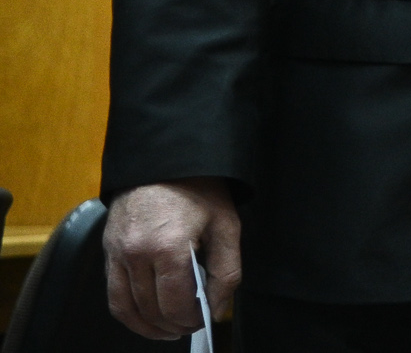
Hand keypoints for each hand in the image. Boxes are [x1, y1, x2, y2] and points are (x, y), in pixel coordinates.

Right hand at [105, 178, 239, 339]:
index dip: (191, 319)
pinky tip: (145, 316)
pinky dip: (128, 312)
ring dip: (148, 325)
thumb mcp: (227, 225)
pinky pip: (113, 294)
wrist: (166, 158)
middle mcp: (136, 253)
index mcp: (168, 247)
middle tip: (189, 326)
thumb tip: (216, 308)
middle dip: (173, 324)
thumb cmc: (200, 189)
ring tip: (168, 329)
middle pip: (151, 309)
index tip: (203, 321)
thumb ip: (226, 271)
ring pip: (127, 307)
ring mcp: (116, 253)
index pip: (175, 304)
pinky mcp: (107, 250)